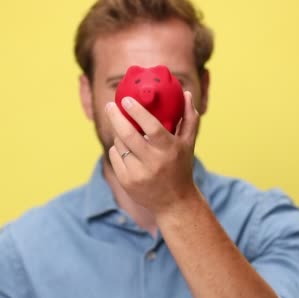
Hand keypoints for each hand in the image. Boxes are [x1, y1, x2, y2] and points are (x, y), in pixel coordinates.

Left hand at [105, 91, 200, 215]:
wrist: (174, 202)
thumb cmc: (181, 167)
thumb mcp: (188, 144)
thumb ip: (189, 118)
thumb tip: (185, 93)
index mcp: (169, 150)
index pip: (151, 127)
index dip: (137, 112)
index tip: (126, 99)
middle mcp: (154, 162)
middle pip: (128, 134)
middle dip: (115, 117)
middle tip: (110, 105)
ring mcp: (138, 173)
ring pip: (119, 144)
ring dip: (118, 133)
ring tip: (122, 128)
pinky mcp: (126, 181)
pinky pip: (115, 156)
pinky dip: (117, 148)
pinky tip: (124, 148)